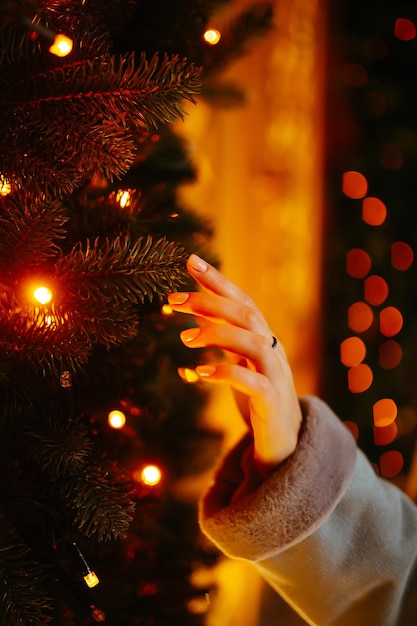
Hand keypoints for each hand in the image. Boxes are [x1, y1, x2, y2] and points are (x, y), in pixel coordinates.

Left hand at [168, 254, 302, 473]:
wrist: (283, 442)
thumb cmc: (257, 398)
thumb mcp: (237, 361)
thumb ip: (221, 335)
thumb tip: (196, 309)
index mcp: (262, 337)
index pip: (241, 299)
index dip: (217, 280)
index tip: (189, 260)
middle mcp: (272, 349)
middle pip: (246, 314)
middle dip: (209, 302)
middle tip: (173, 301)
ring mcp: (276, 374)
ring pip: (253, 342)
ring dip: (217, 335)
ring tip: (183, 339)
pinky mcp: (272, 400)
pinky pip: (252, 382)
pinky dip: (226, 373)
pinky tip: (199, 373)